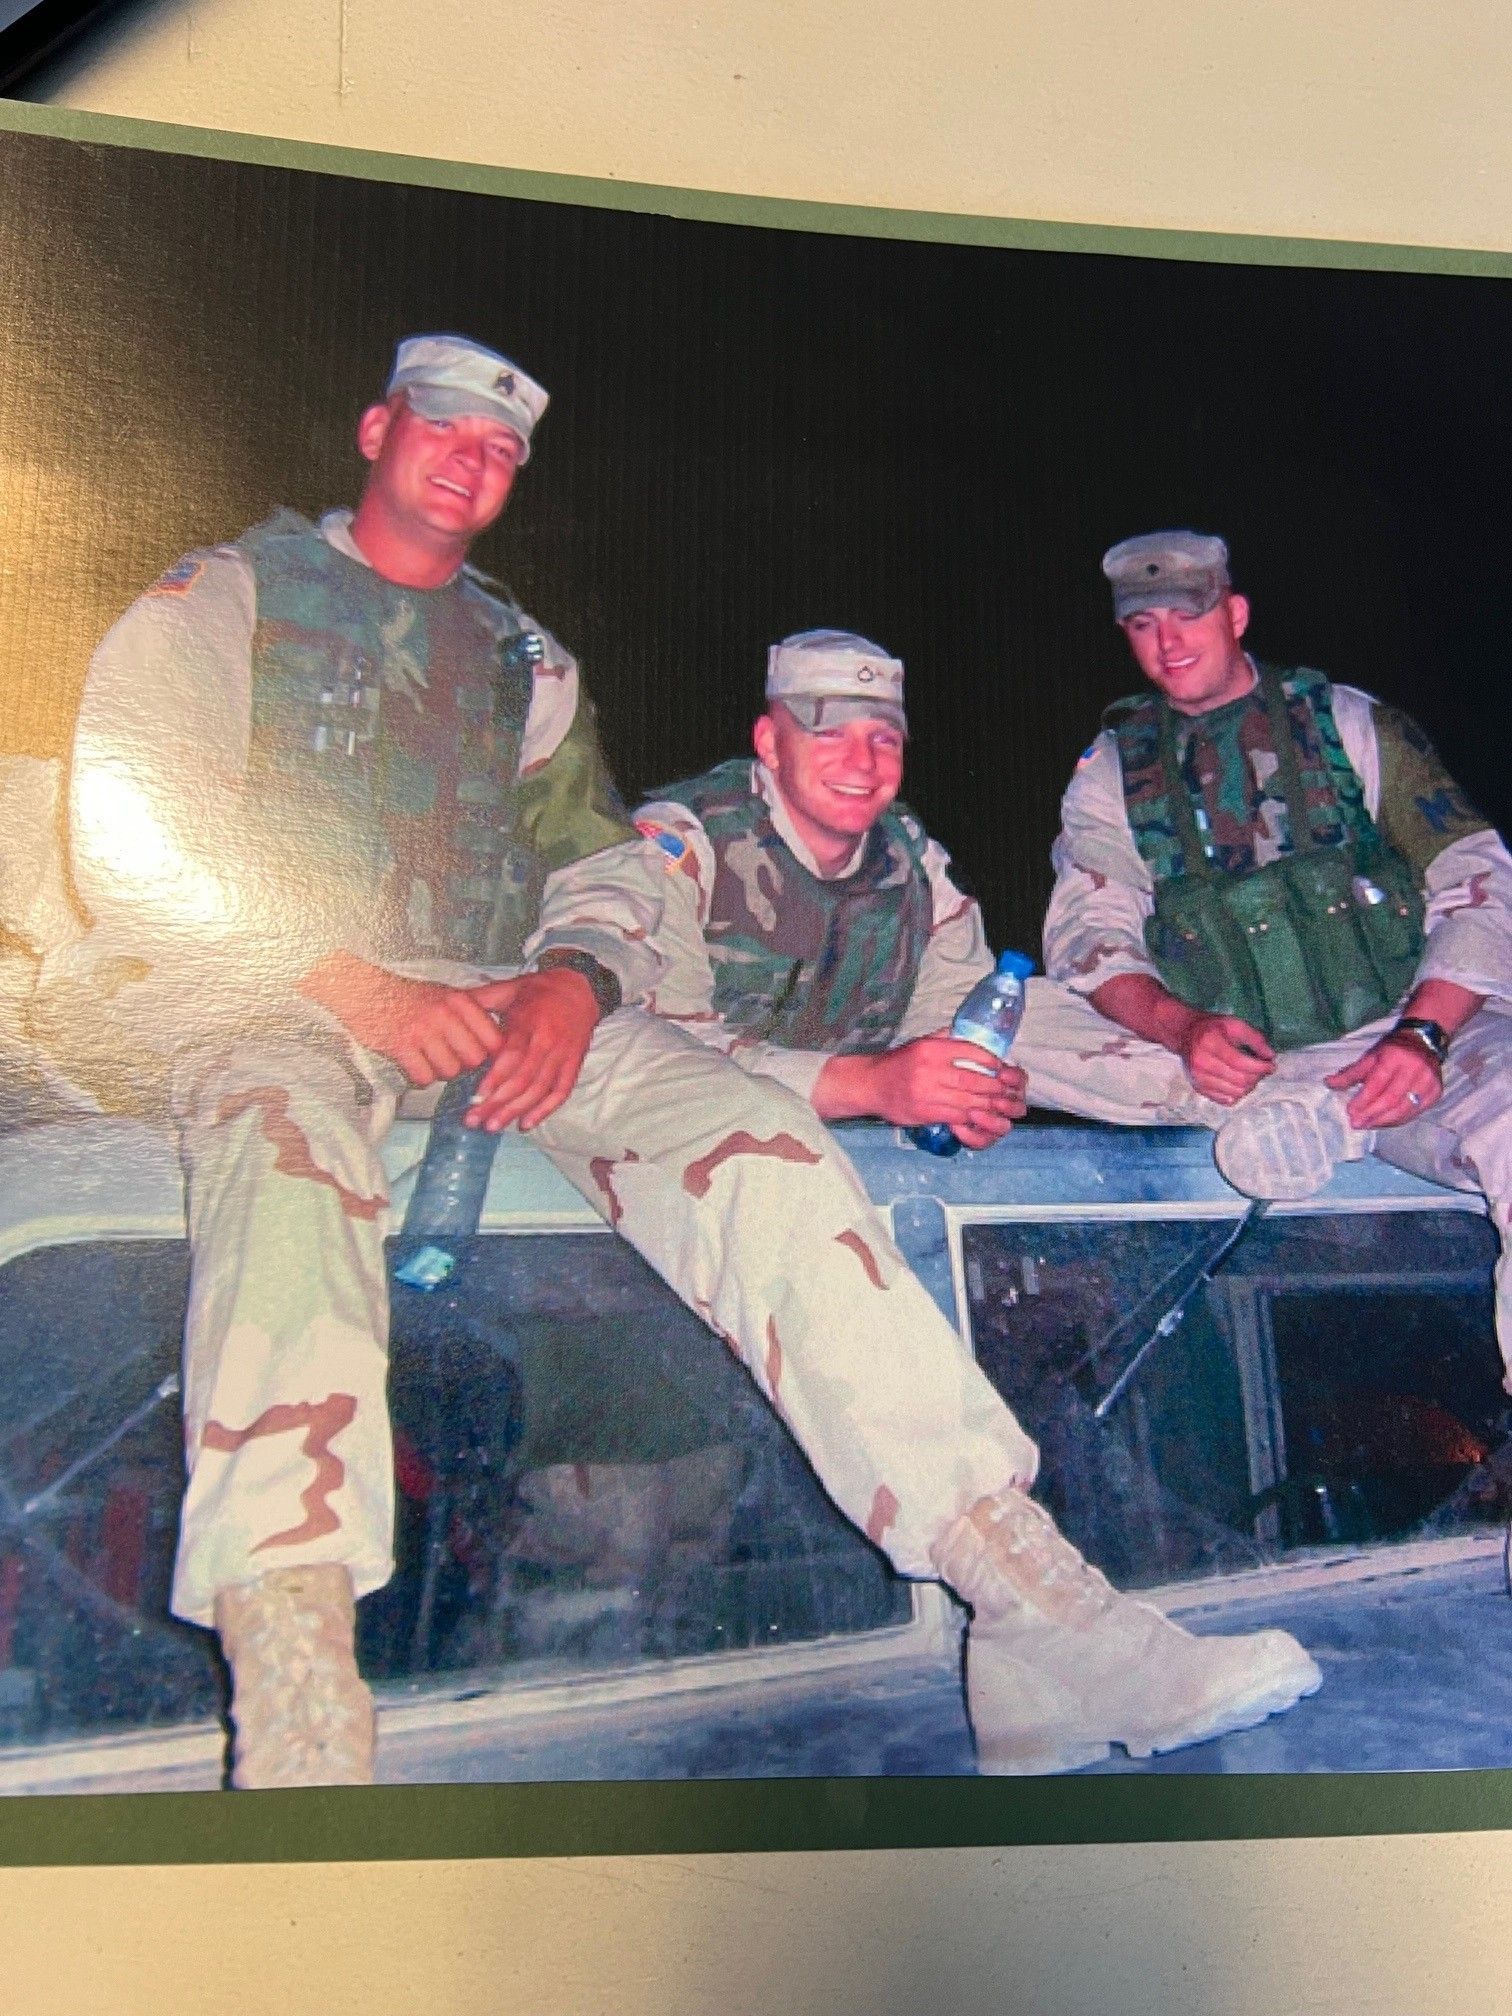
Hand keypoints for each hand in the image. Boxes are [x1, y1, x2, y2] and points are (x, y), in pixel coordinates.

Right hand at [300, 954, 504, 1084]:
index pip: (493, 1039)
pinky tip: (415, 1066)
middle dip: (464, 1064)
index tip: (478, 1052)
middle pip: (474, 1059)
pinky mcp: (401, 1046)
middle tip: (451, 1058)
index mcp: (460, 1001)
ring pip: (450, 1071)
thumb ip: (479, 1002)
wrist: (365, 990)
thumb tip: (510, 1004)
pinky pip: (423, 1077)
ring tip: (430, 1060)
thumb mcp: (448, 991)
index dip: (488, 1052)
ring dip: (441, 1072)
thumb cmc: (408, 995)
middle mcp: (445, 1015)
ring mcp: (422, 1031)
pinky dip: (420, 1078)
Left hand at [463, 968, 601, 1132]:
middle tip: (476, 1120)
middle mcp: (549, 1041)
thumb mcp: (510, 988)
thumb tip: (450, 1003)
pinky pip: (561, 1092)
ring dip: (516, 1111)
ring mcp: (564, 1055)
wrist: (581, 988)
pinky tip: (526, 1123)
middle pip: (524, 1079)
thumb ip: (482, 999)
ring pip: (540, 1090)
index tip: (477, 1096)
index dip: (495, 1078)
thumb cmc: (541, 990)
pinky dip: (545, 1110)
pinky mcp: (574, 1064)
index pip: (513, 1055)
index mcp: (530, 1021)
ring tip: (493, 1126)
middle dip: (499, 1103)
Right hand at [861, 1037, 1027, 1146]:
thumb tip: (970, 1034)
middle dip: (992, 1085)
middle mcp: (929, 1070)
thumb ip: (944, 1039)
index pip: (968, 1051)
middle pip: (971, 1079)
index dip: (989, 1060)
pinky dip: (969, 1115)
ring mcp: (927, 1094)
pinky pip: (955, 1115)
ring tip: (996, 1102)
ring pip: (966, 1100)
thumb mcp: (919, 1043)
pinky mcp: (924, 1113)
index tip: (999, 1066)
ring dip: (985, 1103)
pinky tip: (977, 1113)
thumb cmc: (897, 1063)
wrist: (870, 1085)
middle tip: (1004, 1088)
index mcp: (930, 1049)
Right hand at [1177, 1013, 1276, 1105]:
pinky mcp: (1198, 1088)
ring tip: (1251, 1076)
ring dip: (1249, 1087)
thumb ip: (1255, 1038)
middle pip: (1239, 1080)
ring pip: (1234, 1093)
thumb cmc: (1212, 1028)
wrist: (1185, 1034)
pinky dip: (1237, 1094)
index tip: (1271, 1065)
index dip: (1260, 1067)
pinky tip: (1239, 1083)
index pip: (1240, 1062)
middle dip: (1257, 1077)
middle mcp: (1200, 1063)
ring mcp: (1198, 1078)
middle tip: (1262, 1070)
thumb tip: (1270, 1056)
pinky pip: (1225, 1100)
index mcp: (1209, 1043)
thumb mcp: (1234, 1024)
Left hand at [1326, 1035, 1443, 1129]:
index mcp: (1394, 1057)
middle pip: (1391, 1099)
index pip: (1377, 1084)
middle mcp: (1414, 1069)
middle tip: (1357, 1124)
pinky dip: (1399, 1119)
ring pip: (1405, 1108)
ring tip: (1368, 1125)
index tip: (1350, 1112)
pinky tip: (1385, 1122)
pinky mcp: (1435, 1091)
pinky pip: (1416, 1111)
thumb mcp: (1370, 1057)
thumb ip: (1350, 1073)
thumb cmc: (1392, 1049)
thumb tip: (1328, 1083)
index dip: (1363, 1100)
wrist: (1424, 1040)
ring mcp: (1428, 1081)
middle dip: (1372, 1114)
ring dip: (1384, 1121)